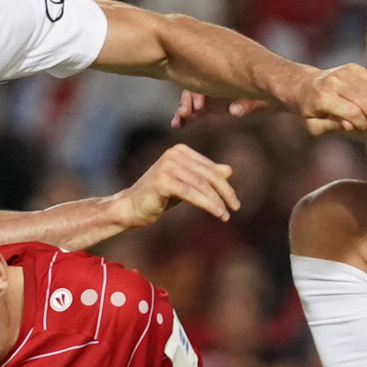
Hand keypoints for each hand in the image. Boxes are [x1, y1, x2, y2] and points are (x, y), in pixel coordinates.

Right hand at [111, 142, 239, 226]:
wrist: (131, 207)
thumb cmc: (159, 196)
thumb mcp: (186, 184)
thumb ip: (205, 176)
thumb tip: (229, 170)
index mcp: (180, 151)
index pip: (209, 168)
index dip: (224, 185)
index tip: (234, 201)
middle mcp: (174, 154)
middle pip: (208, 175)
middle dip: (225, 192)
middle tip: (235, 207)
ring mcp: (167, 166)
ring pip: (201, 184)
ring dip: (217, 201)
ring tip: (226, 214)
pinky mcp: (162, 181)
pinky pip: (191, 193)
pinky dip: (207, 203)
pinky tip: (217, 212)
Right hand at [171, 90, 274, 128]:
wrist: (275, 99)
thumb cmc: (270, 97)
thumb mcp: (262, 101)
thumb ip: (248, 106)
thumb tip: (234, 111)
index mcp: (225, 79)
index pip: (205, 80)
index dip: (198, 93)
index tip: (198, 107)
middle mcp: (216, 84)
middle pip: (194, 88)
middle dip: (187, 100)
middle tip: (185, 114)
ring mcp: (213, 95)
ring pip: (192, 100)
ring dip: (184, 110)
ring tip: (178, 123)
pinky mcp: (212, 106)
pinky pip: (196, 110)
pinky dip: (187, 117)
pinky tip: (178, 126)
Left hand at [290, 64, 366, 137]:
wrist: (302, 85)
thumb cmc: (309, 110)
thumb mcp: (313, 126)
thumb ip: (332, 127)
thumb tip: (350, 125)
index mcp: (323, 98)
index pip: (352, 112)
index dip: (362, 124)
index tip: (364, 130)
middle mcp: (334, 82)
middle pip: (365, 100)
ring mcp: (344, 72)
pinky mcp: (352, 67)